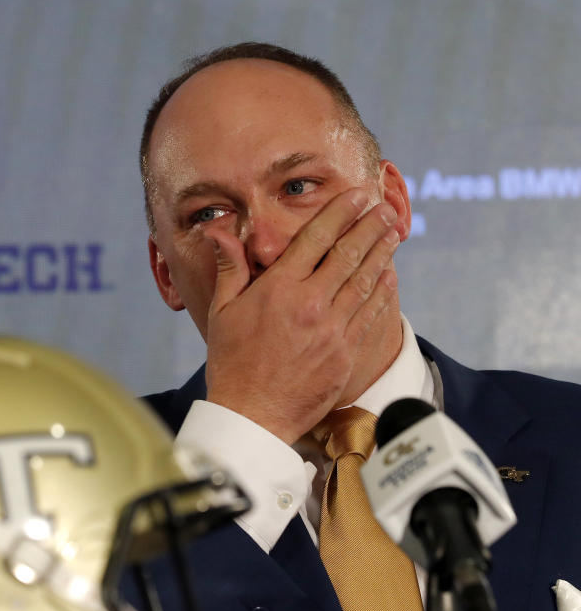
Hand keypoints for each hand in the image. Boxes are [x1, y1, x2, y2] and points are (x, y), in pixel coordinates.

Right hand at [204, 188, 399, 444]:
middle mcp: (311, 304)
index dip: (340, 212)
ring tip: (393, 232)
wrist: (252, 414)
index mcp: (279, 289)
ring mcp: (333, 330)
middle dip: (370, 226)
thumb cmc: (232, 362)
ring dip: (382, 253)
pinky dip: (382, 290)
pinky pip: (370, 314)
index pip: (316, 239)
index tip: (357, 196)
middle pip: (349, 254)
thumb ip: (229, 267)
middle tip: (385, 207)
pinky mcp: (346, 353)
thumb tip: (218, 231)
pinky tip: (389, 275)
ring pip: (365, 281)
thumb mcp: (222, 310)